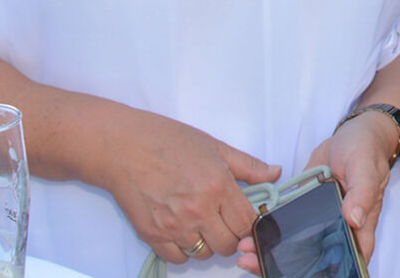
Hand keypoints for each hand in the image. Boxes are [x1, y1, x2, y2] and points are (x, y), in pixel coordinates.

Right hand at [97, 107, 278, 265]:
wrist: (124, 148)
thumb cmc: (169, 141)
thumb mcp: (215, 147)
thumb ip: (248, 165)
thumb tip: (275, 173)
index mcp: (218, 186)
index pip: (247, 223)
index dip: (251, 224)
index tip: (246, 219)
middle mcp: (198, 210)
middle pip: (228, 244)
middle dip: (231, 236)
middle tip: (224, 222)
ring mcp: (174, 226)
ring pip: (205, 254)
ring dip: (208, 243)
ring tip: (201, 223)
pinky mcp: (152, 235)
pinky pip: (178, 258)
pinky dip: (184, 249)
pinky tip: (182, 230)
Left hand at [235, 112, 399, 272]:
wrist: (351, 134)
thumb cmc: (366, 150)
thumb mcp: (365, 169)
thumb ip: (362, 193)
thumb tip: (354, 219)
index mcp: (360, 224)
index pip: (350, 257)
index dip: (329, 272)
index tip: (303, 276)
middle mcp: (338, 226)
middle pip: (316, 257)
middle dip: (287, 265)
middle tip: (257, 263)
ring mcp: (319, 217)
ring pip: (297, 243)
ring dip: (272, 250)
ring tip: (247, 251)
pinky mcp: (303, 205)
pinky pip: (286, 221)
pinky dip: (269, 229)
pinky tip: (251, 232)